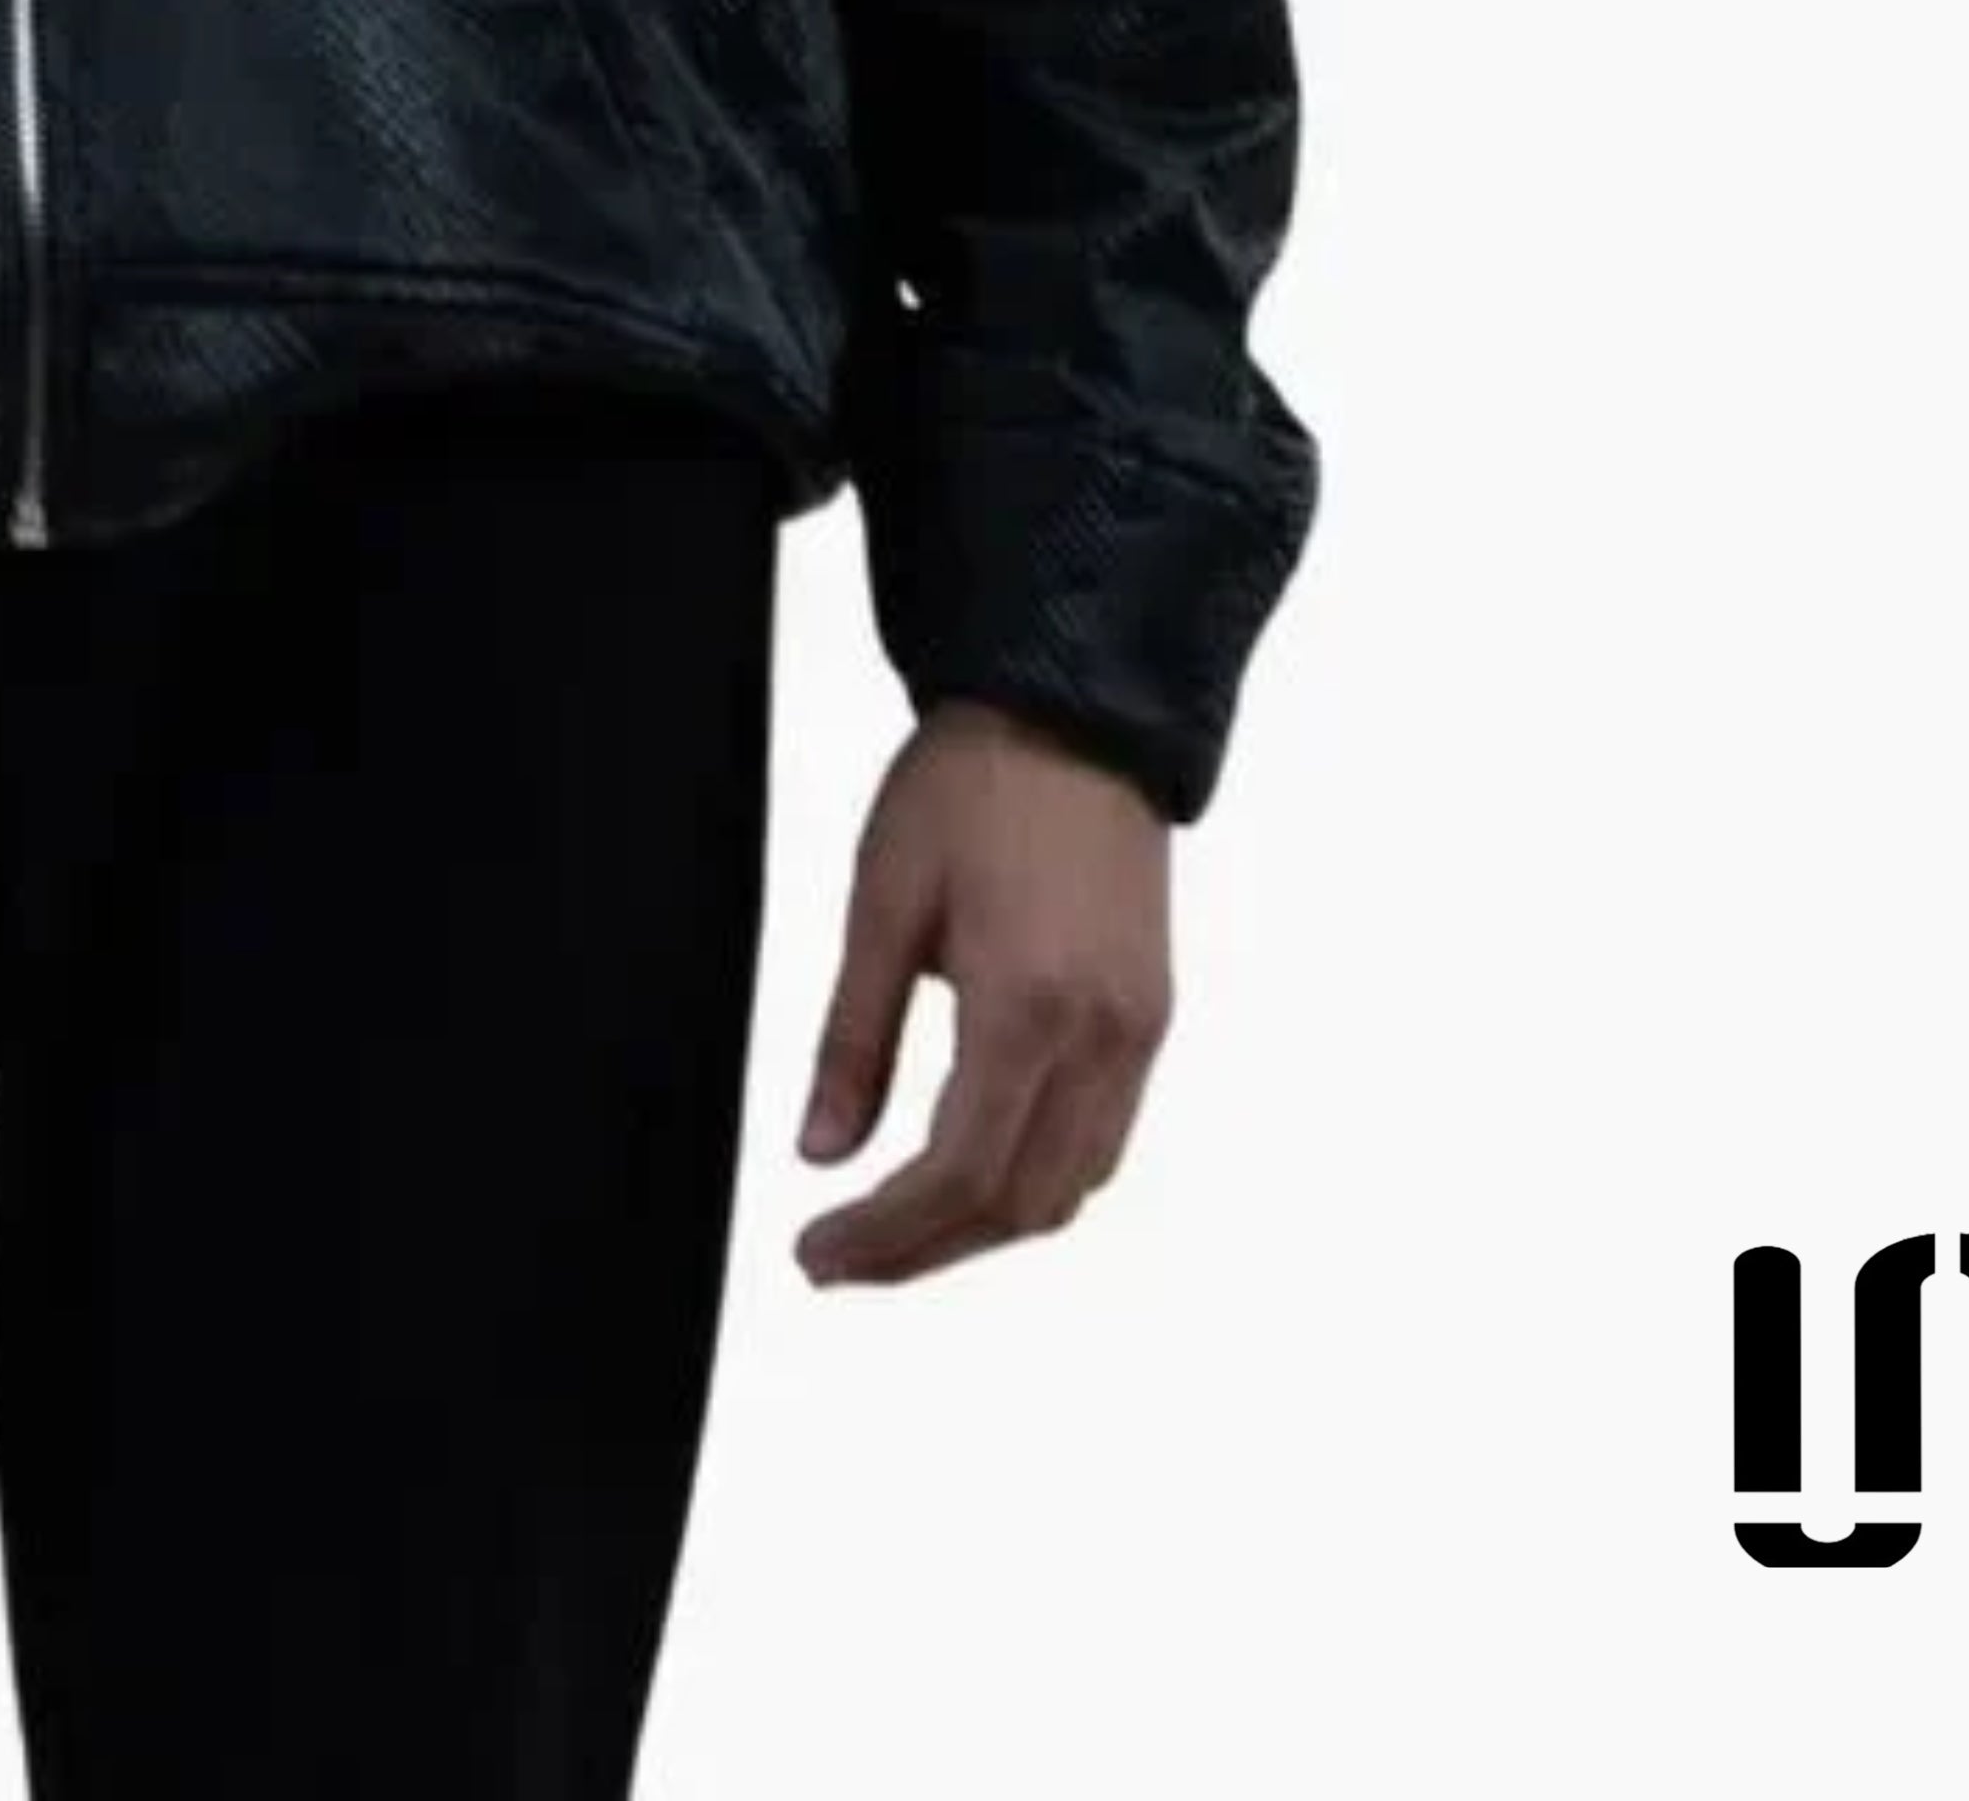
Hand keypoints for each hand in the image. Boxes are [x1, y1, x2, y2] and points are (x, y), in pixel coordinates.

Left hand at [790, 699, 1172, 1287]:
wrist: (1076, 710)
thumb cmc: (970, 786)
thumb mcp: (882, 902)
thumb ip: (852, 1039)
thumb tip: (820, 1154)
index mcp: (1028, 1005)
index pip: (958, 1174)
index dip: (885, 1237)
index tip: (817, 1256)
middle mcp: (1101, 1037)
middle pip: (1020, 1204)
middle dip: (925, 1249)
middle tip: (840, 1258)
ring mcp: (1138, 1031)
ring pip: (1072, 1188)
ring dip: (984, 1226)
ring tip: (896, 1228)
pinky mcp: (1151, 1016)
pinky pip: (1102, 1140)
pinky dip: (1037, 1180)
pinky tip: (975, 1171)